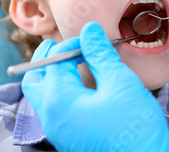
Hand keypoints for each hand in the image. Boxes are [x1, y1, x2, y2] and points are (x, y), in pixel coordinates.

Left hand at [22, 22, 168, 150]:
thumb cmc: (135, 127)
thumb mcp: (119, 82)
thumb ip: (100, 54)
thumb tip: (89, 30)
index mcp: (58, 100)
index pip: (55, 60)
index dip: (73, 43)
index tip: (92, 38)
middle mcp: (51, 118)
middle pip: (34, 79)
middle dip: (45, 58)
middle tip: (61, 45)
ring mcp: (59, 131)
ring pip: (43, 96)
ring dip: (52, 75)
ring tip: (72, 62)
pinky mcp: (69, 139)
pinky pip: (55, 109)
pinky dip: (61, 91)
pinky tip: (82, 85)